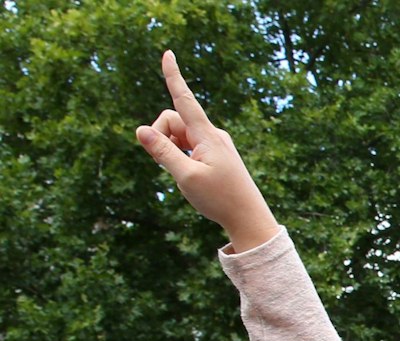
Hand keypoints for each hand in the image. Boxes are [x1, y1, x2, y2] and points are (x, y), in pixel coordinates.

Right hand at [133, 51, 279, 250]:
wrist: (249, 218)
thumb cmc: (220, 199)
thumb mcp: (185, 176)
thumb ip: (161, 151)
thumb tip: (140, 129)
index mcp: (207, 135)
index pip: (184, 100)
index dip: (173, 76)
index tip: (167, 53)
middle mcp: (212, 134)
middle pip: (172, 120)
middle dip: (160, 135)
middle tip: (165, 163)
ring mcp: (214, 144)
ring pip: (178, 134)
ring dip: (169, 148)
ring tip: (184, 173)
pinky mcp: (214, 154)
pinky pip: (187, 145)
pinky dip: (179, 155)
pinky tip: (190, 174)